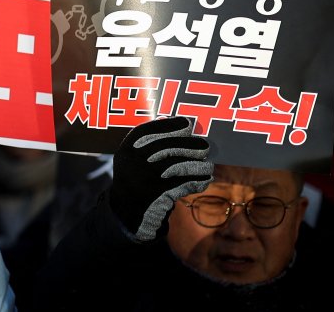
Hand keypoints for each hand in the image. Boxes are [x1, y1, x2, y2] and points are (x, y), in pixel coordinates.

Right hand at [110, 116, 213, 241]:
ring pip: (178, 166)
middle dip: (190, 145)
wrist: (129, 213)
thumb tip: (168, 119)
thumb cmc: (137, 180)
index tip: (187, 123)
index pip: (147, 131)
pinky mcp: (158, 196)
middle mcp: (132, 163)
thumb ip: (147, 142)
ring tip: (208, 165)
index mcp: (125, 151)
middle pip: (166, 147)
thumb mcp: (134, 160)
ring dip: (198, 165)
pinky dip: (198, 181)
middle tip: (204, 146)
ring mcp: (145, 180)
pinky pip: (183, 185)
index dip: (169, 126)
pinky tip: (205, 179)